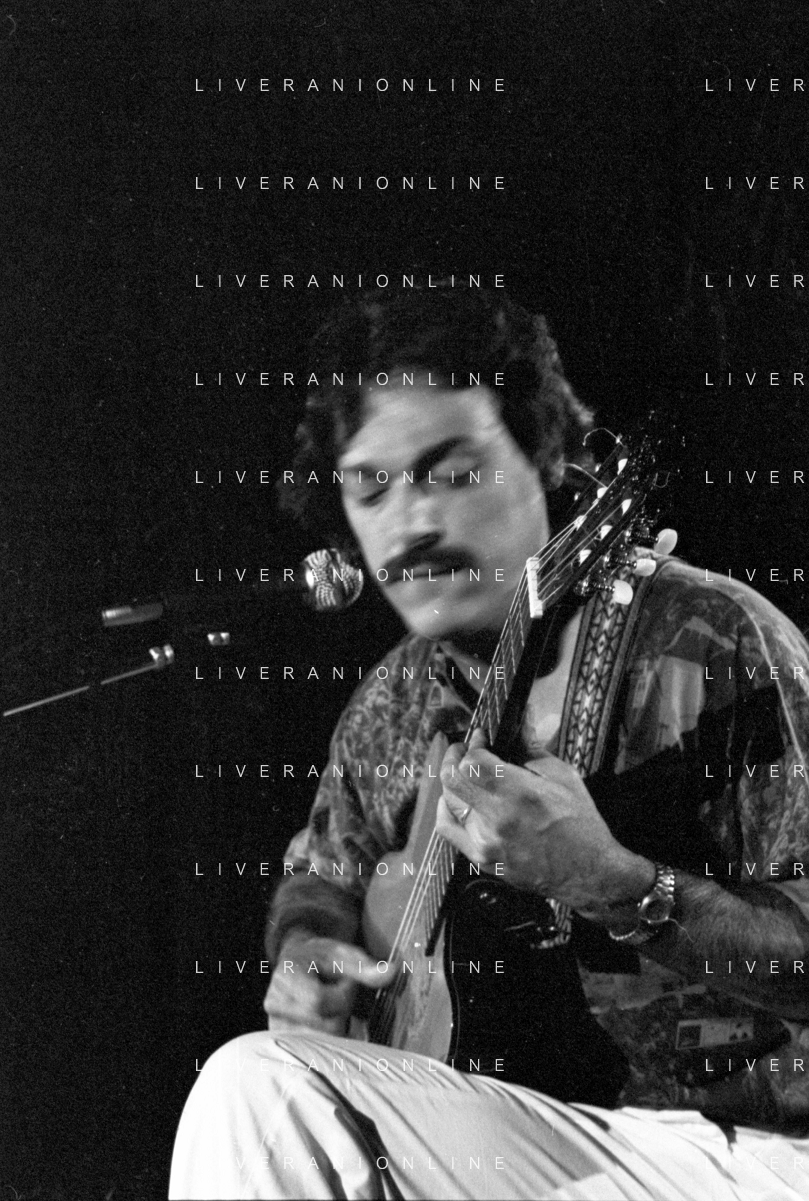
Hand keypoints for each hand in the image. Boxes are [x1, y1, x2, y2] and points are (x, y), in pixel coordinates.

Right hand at [263, 931, 391, 1036]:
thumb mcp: (343, 953)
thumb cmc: (321, 957)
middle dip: (343, 1012)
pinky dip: (329, 1041)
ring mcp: (277, 1026)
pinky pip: (315, 1053)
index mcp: (286, 978)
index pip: (318, 1001)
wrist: (296, 963)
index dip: (342, 995)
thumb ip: (365, 965)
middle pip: (325, 1027)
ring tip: (331, 1007)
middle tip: (340, 994)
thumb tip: (392, 971)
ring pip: (323, 1044)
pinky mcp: (283, 1042)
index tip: (347, 983)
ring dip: (337, 1027)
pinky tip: (328, 1022)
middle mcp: (275, 1005)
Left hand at [435, 728, 653, 919]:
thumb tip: (520, 718)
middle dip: (455, 757)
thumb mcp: (563, 777)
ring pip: (448, 801)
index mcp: (520, 793)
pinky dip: (446, 809)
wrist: (588, 873)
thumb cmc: (581, 823)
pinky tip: (456, 800)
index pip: (473, 761)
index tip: (481, 738)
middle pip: (452, 779)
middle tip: (464, 749)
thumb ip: (533, 747)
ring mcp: (485, 841)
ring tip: (464, 772)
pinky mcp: (482, 859)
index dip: (473, 744)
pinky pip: (447, 829)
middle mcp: (497, 818)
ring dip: (453, 781)